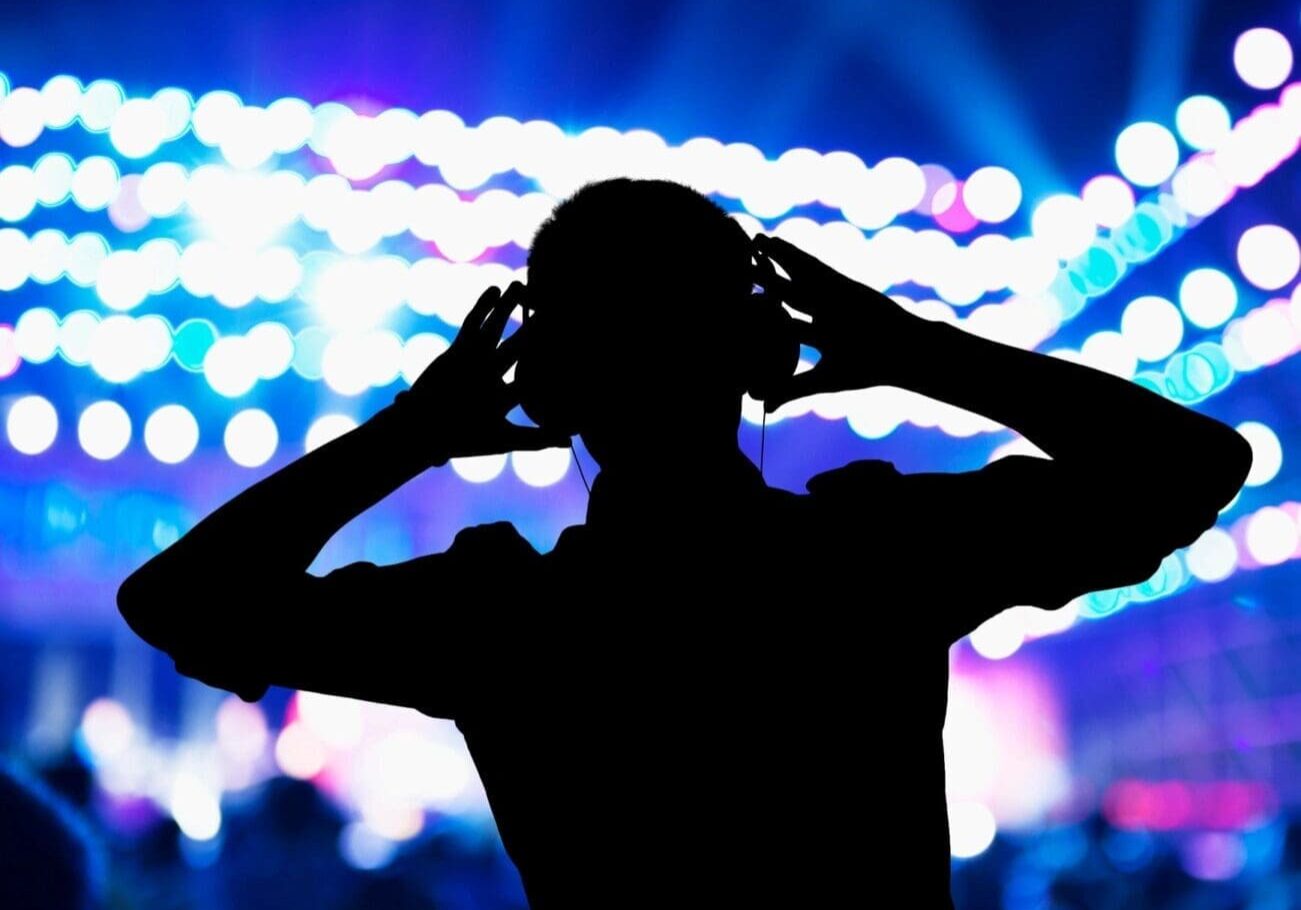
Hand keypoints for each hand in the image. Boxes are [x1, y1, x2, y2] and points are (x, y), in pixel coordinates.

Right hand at [398, 280, 569, 461]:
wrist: (424, 431)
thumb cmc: (462, 439)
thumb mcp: (504, 438)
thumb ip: (536, 438)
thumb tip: (570, 441)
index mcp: (505, 394)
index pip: (534, 374)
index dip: (552, 360)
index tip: (573, 345)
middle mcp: (492, 373)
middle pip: (518, 344)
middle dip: (534, 326)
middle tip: (553, 308)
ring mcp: (475, 360)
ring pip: (496, 328)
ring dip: (507, 307)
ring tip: (521, 284)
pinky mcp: (458, 351)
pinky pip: (472, 324)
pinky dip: (483, 307)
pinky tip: (494, 290)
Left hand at [753, 233, 927, 411]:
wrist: (902, 352)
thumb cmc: (869, 368)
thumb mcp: (824, 380)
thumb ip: (792, 389)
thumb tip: (761, 406)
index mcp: (820, 333)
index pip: (785, 322)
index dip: (762, 313)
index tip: (738, 304)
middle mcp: (823, 311)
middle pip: (787, 292)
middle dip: (765, 279)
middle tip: (738, 265)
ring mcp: (832, 296)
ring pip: (797, 274)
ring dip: (776, 258)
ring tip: (754, 241)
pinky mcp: (842, 284)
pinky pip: (813, 266)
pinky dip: (793, 255)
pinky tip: (776, 243)